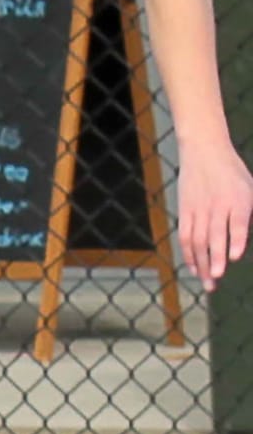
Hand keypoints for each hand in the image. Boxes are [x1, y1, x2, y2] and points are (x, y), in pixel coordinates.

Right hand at [178, 141, 252, 289]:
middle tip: (217, 279)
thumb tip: (246, 242)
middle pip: (214, 235)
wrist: (204, 151)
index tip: (236, 256)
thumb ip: (249, 215)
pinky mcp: (185, 212)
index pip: (236, 222)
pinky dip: (189, 255)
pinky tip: (195, 270)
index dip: (236, 239)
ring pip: (198, 241)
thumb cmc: (232, 175)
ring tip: (208, 282)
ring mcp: (199, 210)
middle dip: (215, 258)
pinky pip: (186, 237)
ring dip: (202, 264)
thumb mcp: (250, 188)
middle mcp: (217, 205)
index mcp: (238, 199)